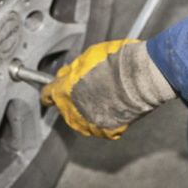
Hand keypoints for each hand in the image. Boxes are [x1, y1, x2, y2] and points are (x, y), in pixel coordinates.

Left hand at [41, 39, 174, 138]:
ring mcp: (90, 124)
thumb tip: (68, 73)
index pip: (47, 94)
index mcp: (62, 92)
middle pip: (66, 108)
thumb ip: (74, 70)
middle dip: (73, 98)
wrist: (139, 77)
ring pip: (83, 119)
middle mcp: (72, 112)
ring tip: (105, 95)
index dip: (51, 90)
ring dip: (89, 109)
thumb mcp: (87, 56)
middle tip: (89, 85)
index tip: (55, 88)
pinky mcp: (108, 131)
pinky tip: (116, 106)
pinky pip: (102, 126)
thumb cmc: (115, 62)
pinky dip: (108, 118)